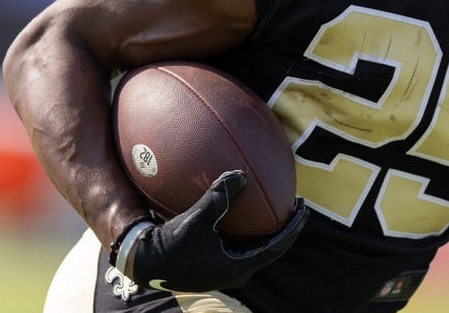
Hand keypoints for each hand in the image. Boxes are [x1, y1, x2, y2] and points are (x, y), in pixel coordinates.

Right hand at [126, 170, 308, 292]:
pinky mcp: (213, 263)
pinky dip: (246, 227)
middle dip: (284, 226)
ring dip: (265, 228)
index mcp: (238, 267)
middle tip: (294, 205)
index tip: (304, 209)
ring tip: (273, 206)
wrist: (144, 262)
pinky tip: (240, 209)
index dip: (293, 227)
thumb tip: (240, 175)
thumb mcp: (196, 219)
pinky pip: (238, 244)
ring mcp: (224, 269)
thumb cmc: (170, 244)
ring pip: (254, 247)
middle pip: (269, 247)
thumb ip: (219, 198)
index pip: (277, 246)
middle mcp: (235, 272)